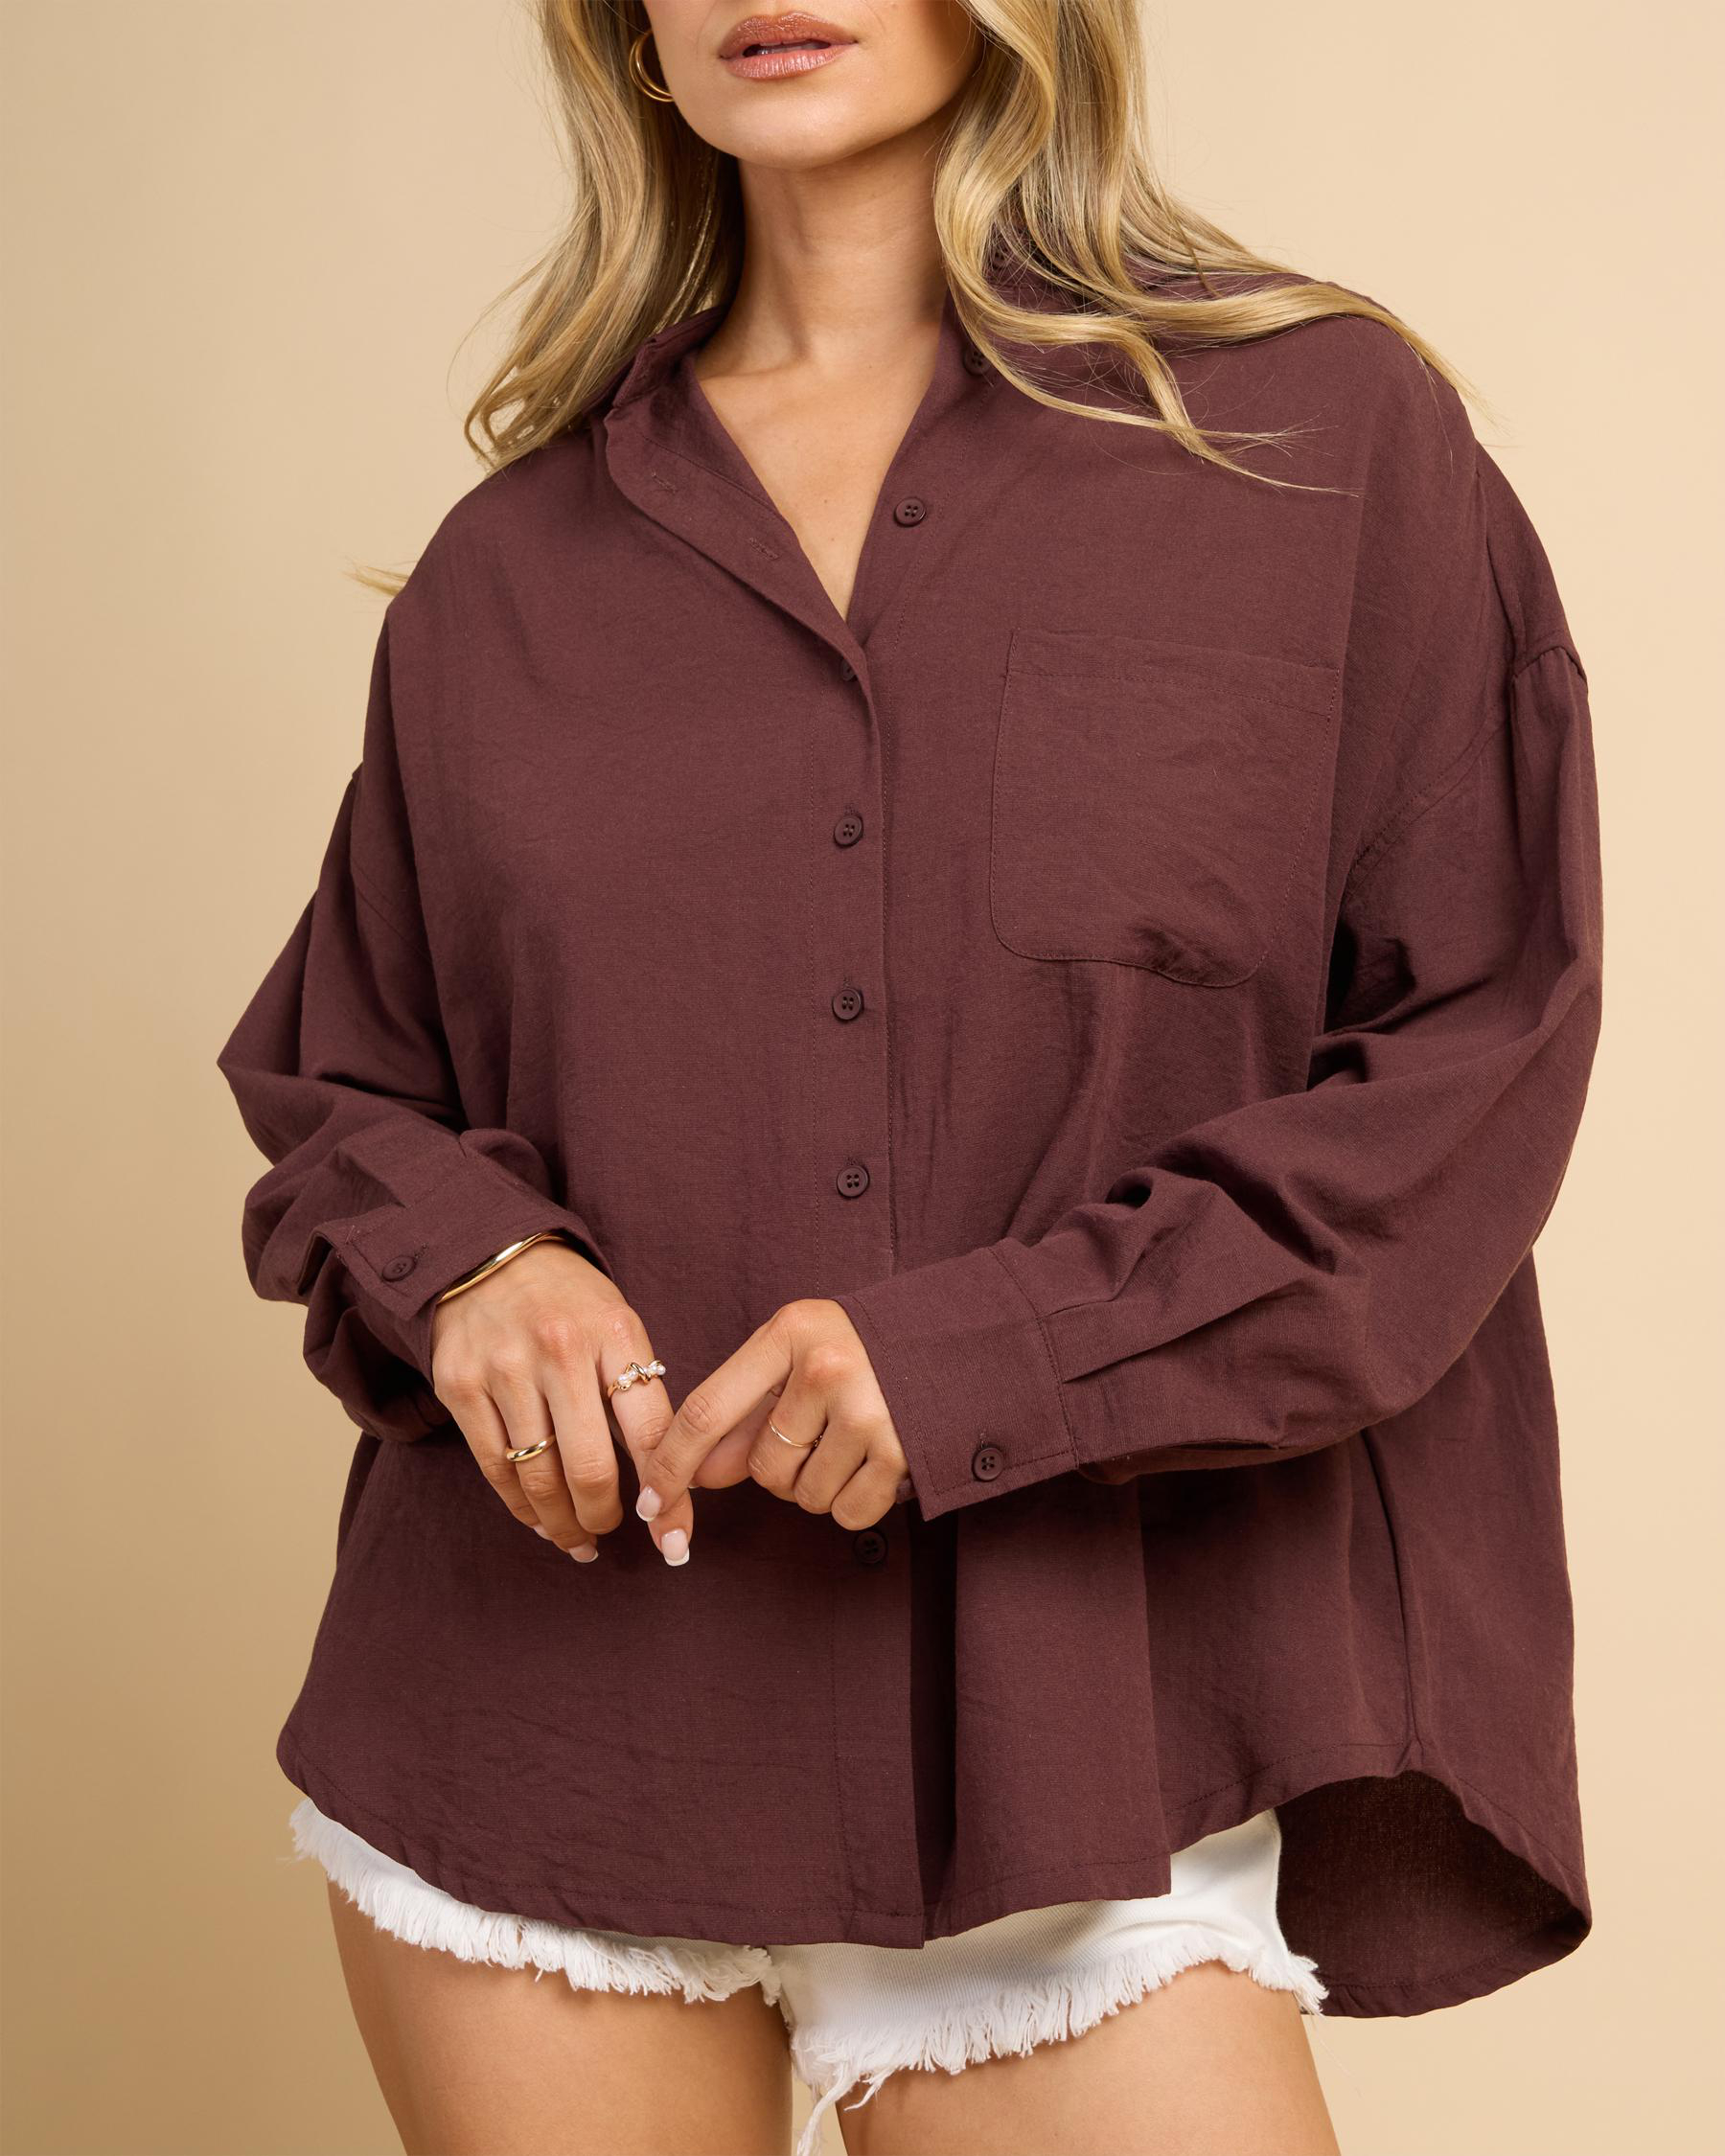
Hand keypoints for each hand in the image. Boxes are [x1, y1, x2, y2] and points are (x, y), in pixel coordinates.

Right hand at [429, 1242, 692, 1565]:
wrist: (487, 1254)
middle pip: (590, 1467)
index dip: (668, 1498)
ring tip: (578, 1539)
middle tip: (612, 1530)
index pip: (651, 1432)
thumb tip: (666, 1477)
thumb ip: (640, 1391)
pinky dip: (521, 1507)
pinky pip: (495, 1468)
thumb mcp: (618, 1325)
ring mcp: (504, 1369)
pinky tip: (539, 1520)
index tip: (673, 1539)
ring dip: (562, 1523)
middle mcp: (558, 1350)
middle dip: (605, 1516)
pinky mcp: (460, 1386)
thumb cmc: (569, 1303)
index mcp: (613, 1333)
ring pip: (538, 1477)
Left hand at [635, 1299, 911, 1540]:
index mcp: (789, 1333)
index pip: (707, 1410)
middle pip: (761, 1467)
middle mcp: (825, 1369)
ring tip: (850, 1443)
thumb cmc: (860, 1351)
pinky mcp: (902, 1452)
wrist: (958, 1342)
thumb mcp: (795, 1358)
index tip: (650, 1502)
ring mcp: (868, 1411)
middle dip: (778, 1469)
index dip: (671, 1464)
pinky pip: (847, 1513)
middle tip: (816, 1435)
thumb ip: (742, 1413)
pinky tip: (875, 1463)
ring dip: (818, 1486)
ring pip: (803, 1495)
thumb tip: (698, 1477)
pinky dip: (854, 1503)